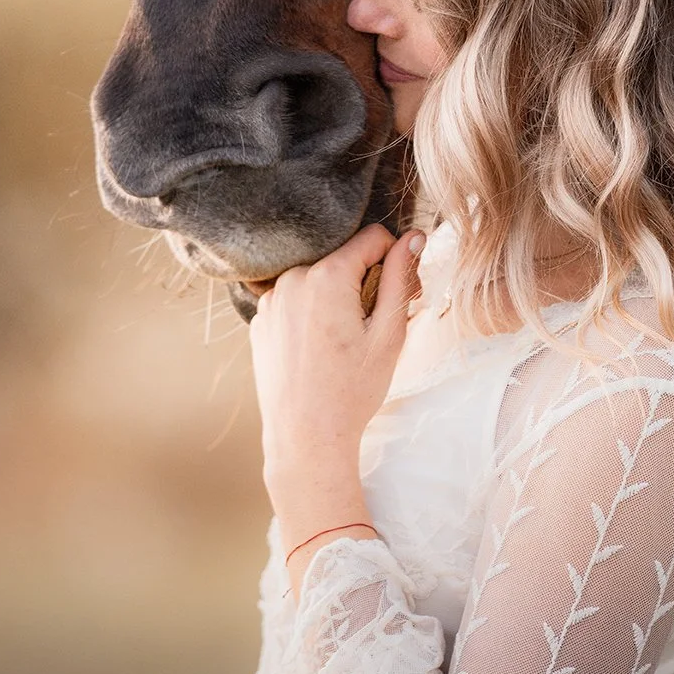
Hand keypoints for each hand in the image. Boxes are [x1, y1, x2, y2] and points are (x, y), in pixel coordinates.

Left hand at [249, 224, 425, 584]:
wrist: (305, 437)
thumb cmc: (353, 389)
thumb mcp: (389, 332)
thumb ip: (401, 277)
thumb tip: (413, 237)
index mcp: (328, 276)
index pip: (372, 237)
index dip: (393, 257)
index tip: (398, 290)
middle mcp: (293, 278)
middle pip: (342, 258)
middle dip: (363, 280)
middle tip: (373, 324)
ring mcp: (271, 300)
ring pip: (317, 279)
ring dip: (335, 296)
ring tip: (343, 341)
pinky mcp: (260, 321)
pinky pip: (294, 300)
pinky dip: (310, 313)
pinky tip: (318, 349)